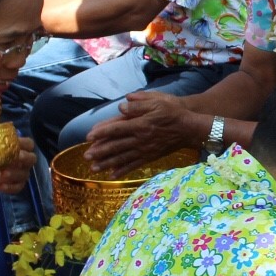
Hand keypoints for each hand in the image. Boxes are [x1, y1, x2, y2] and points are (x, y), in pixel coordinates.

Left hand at [0, 133, 37, 194]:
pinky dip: (10, 187)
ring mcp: (21, 174)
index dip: (25, 144)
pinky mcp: (16, 186)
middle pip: (32, 158)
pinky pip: (18, 187)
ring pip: (25, 174)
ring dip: (14, 174)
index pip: (29, 143)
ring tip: (2, 174)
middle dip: (24, 158)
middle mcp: (23, 161)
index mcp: (19, 148)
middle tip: (14, 158)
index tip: (16, 144)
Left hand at [85, 92, 202, 173]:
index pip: (117, 129)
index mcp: (140, 124)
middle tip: (86, 156)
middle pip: (116, 146)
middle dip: (100, 151)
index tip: (88, 137)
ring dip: (107, 163)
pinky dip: (123, 170)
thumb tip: (121, 107)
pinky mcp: (150, 156)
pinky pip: (134, 165)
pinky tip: (112, 175)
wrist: (190, 128)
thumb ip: (139, 103)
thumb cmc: (173, 112)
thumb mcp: (158, 101)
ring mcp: (145, 150)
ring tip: (93, 168)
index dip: (101, 133)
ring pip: (122, 158)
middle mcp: (140, 139)